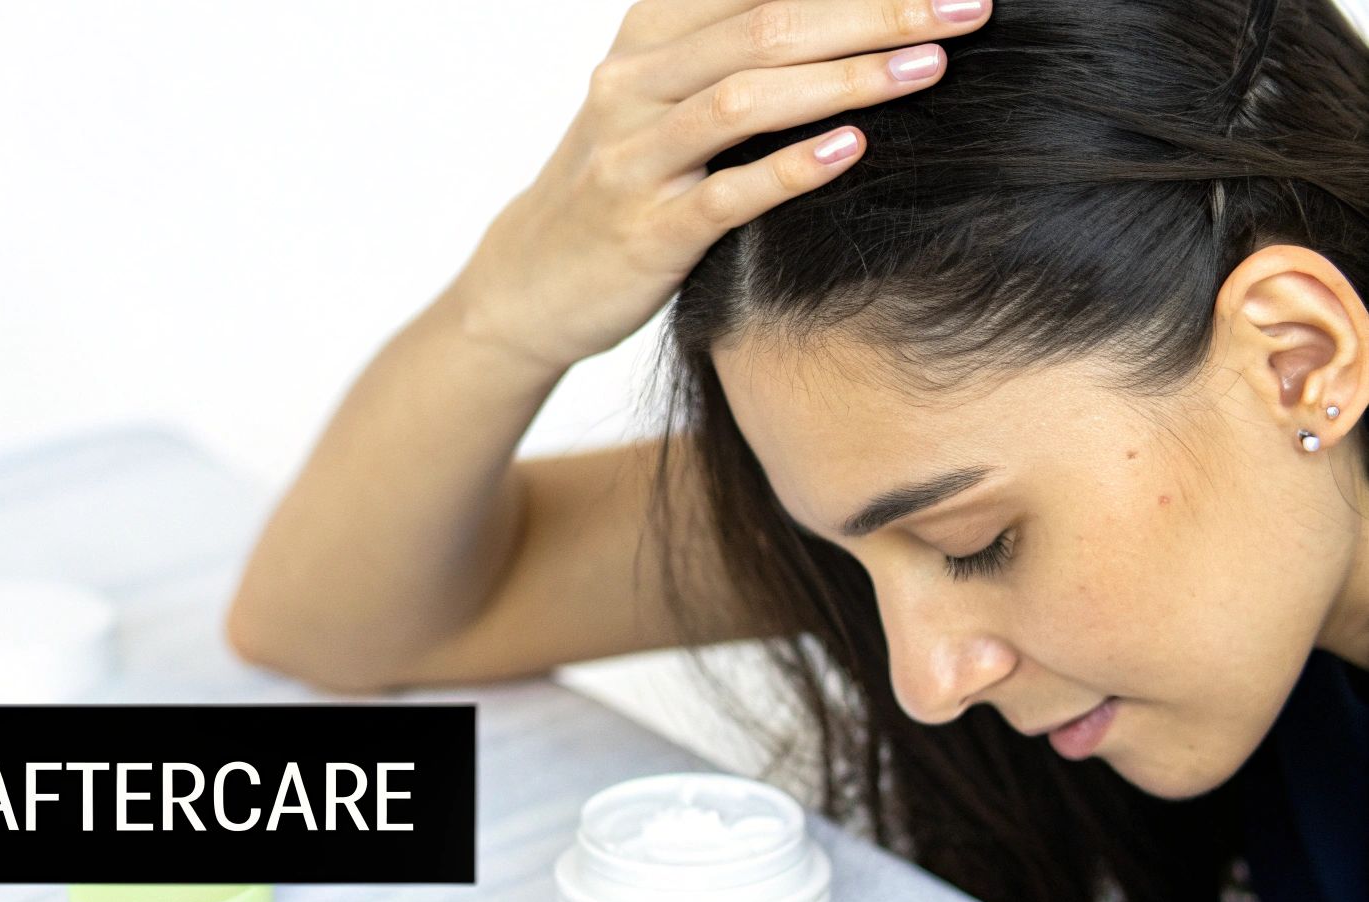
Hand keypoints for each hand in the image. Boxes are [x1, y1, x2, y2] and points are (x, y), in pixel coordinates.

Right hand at [453, 0, 989, 372]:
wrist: (529, 282)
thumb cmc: (620, 182)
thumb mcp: (657, 97)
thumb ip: (730, 48)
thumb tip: (845, 17)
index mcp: (646, 39)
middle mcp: (631, 86)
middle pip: (765, 26)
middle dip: (875, 12)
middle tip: (964, 8)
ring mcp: (633, 159)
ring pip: (745, 99)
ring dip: (847, 78)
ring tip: (928, 68)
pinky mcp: (645, 233)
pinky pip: (726, 194)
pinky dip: (792, 168)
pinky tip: (855, 149)